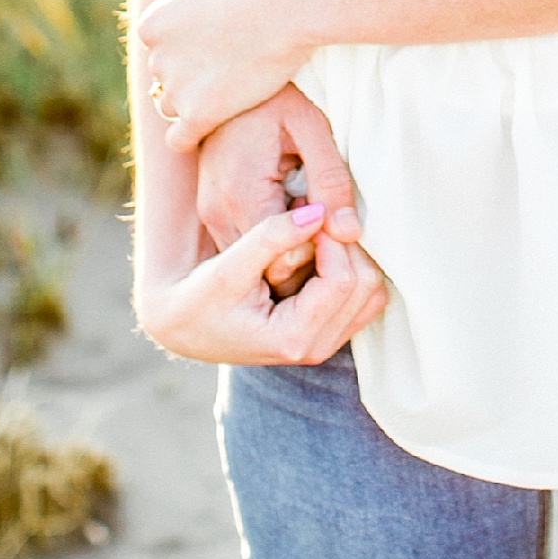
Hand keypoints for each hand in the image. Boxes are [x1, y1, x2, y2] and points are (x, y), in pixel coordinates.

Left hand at [137, 0, 310, 152]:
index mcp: (152, 25)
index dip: (186, 49)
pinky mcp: (198, 115)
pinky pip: (179, 140)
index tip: (213, 48)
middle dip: (190, 75)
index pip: (159, 48)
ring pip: (172, 107)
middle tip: (227, 68)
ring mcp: (176, 88)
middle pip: (165, 77)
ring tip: (227, 94)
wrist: (284, 6)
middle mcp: (157, 58)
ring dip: (193, 103)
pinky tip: (210, 128)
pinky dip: (190, 137)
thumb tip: (172, 13)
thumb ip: (179, 2)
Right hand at [139, 207, 386, 366]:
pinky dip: (352, 267)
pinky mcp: (326, 332)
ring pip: (371, 292)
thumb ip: (272, 237)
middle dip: (345, 246)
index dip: (331, 239)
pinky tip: (321, 248)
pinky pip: (363, 297)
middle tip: (314, 218)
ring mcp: (323, 344)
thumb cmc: (199, 297)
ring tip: (315, 233)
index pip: (341, 281)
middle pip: (365, 286)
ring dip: (352, 256)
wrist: (186, 324)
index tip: (308, 210)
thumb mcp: (228, 266)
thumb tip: (318, 211)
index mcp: (291, 338)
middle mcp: (314, 348)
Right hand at [198, 86, 363, 294]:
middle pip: (268, 270)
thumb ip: (331, 179)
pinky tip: (297, 212)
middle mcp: (218, 212)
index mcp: (242, 193)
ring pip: (256, 265)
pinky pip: (246, 249)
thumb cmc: (276, 97)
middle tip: (336, 226)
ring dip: (290, 251)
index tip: (340, 228)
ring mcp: (210, 214)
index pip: (283, 260)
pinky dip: (275, 242)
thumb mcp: (311, 127)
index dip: (319, 254)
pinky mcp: (211, 211)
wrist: (228, 70)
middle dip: (307, 259)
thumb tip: (349, 232)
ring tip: (317, 216)